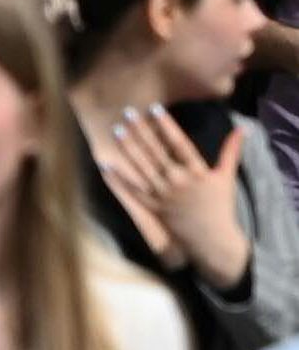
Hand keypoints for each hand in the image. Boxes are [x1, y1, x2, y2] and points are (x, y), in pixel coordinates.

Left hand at [101, 104, 249, 288]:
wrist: (212, 240)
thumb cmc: (220, 207)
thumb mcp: (227, 177)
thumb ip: (231, 151)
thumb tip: (243, 128)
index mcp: (197, 172)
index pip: (180, 144)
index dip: (167, 126)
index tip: (155, 109)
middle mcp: (178, 181)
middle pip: (156, 153)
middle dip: (141, 132)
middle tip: (127, 113)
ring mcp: (164, 195)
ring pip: (142, 168)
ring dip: (128, 149)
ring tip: (115, 131)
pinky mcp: (154, 208)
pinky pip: (134, 191)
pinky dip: (120, 178)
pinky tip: (107, 165)